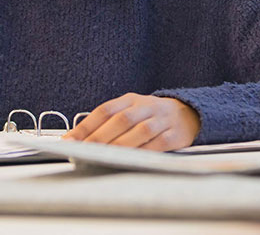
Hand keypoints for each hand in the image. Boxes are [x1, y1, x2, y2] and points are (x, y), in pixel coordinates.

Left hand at [62, 93, 200, 150]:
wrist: (189, 114)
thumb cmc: (151, 117)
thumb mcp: (131, 112)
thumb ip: (107, 124)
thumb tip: (76, 141)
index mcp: (131, 99)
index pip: (105, 110)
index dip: (86, 125)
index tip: (69, 141)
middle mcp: (147, 106)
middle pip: (121, 119)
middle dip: (100, 137)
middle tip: (83, 152)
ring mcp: (163, 119)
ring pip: (140, 131)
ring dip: (120, 146)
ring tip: (103, 157)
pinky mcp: (175, 135)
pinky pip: (158, 143)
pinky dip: (143, 152)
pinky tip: (130, 160)